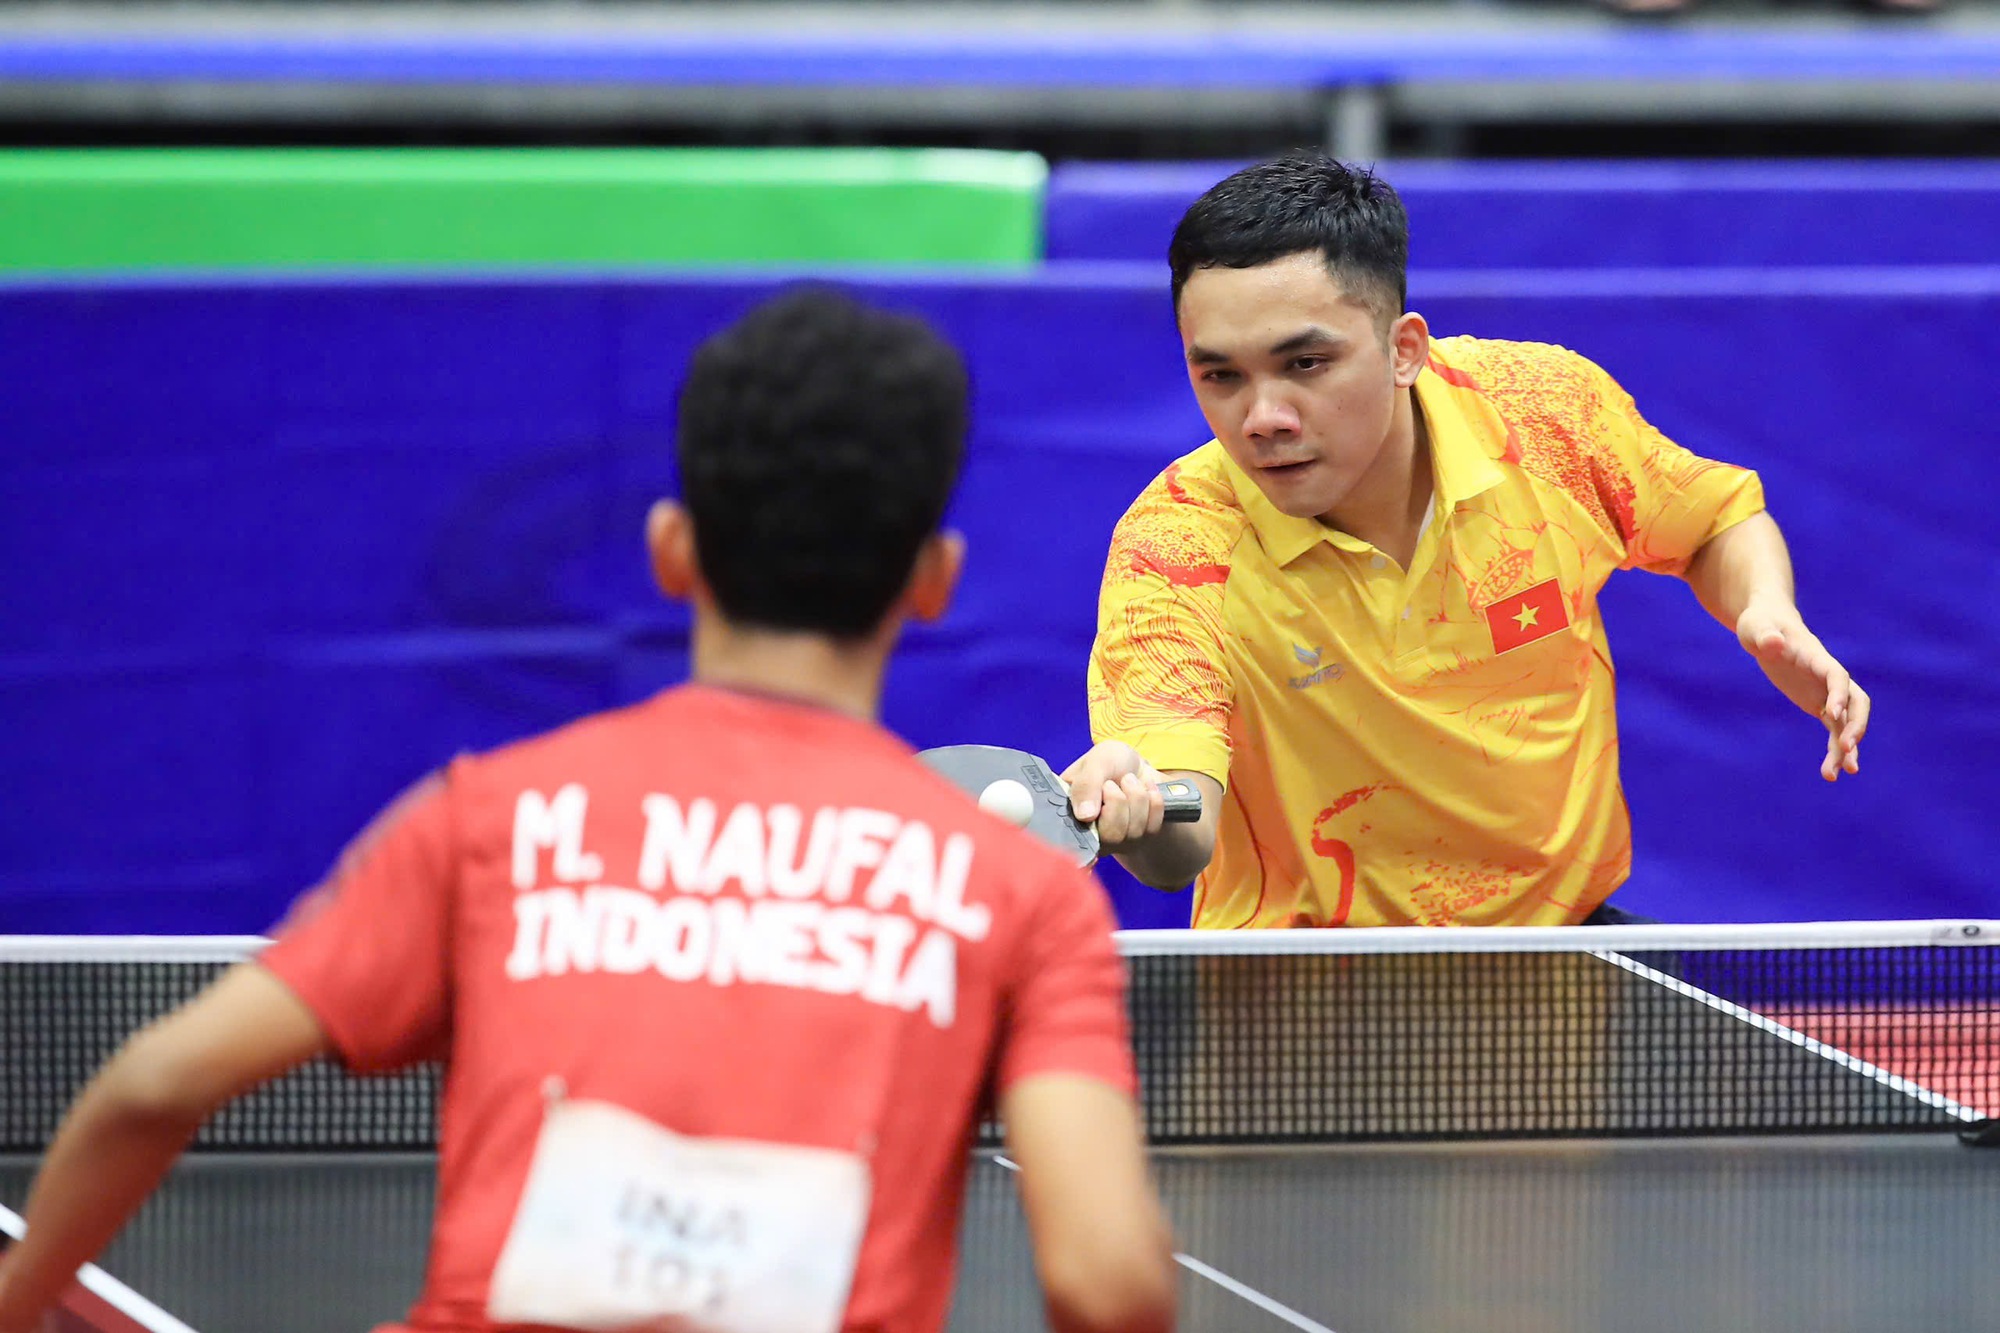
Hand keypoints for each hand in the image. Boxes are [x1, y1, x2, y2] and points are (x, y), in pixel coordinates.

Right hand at [1061, 742, 1169, 847]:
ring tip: (1130, 781)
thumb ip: (1087, 783)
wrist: (1140, 767)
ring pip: (1133, 832)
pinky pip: (1152, 826)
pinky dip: (1153, 801)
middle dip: (1119, 800)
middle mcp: (1090, 833)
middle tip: (1115, 782)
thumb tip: (1085, 816)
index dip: (1090, 812)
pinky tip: (1146, 790)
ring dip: (1137, 797)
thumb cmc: (1113, 762)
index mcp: (1069, 812)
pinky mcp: (1140, 840)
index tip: (1103, 787)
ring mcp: (1116, 840)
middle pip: (1110, 836)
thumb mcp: (1098, 760)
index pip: (1073, 832)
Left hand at [1736, 601, 1868, 781]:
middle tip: (1847, 748)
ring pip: (1847, 723)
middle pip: (1857, 702)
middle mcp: (1829, 677)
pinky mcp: (1819, 704)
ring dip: (1846, 748)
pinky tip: (1830, 773)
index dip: (1838, 693)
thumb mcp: (1756, 628)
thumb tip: (1773, 643)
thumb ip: (1765, 636)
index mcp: (1817, 658)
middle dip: (1856, 725)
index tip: (1832, 713)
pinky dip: (1834, 750)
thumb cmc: (1761, 624)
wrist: (1767, 626)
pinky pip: (1834, 730)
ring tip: (1835, 774)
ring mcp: (1827, 692)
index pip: (1836, 676)